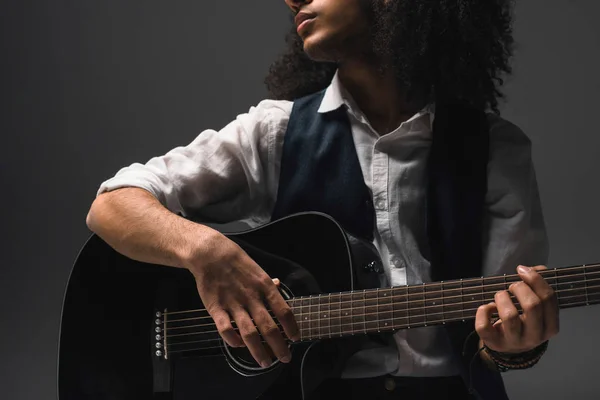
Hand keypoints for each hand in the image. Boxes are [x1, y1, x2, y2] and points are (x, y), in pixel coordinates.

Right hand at [185, 232, 299, 367]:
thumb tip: (278, 286)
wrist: (211, 254)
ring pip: (249, 333)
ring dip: (259, 351)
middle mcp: (252, 298)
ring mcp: (234, 304)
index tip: (296, 339)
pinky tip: (238, 346)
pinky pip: (226, 329)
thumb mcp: (258, 269)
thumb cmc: (237, 262)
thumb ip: (268, 283)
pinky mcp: (216, 308)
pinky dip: (233, 340)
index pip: (284, 311)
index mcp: (265, 287)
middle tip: (285, 358)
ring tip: (265, 362)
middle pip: (269, 327)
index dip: (292, 327)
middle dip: (279, 346)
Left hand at [475, 265, 558, 353]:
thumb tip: (538, 269)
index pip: (548, 299)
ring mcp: (514, 341)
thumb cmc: (524, 322)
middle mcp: (535, 337)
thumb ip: (537, 287)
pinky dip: (483, 311)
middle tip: (512, 286)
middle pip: (532, 306)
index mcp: (550, 327)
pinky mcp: (494, 342)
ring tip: (500, 295)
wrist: (509, 347)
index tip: (522, 270)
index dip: (535, 279)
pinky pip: (484, 325)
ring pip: (509, 316)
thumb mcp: (535, 308)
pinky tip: (488, 307)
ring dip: (502, 298)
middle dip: (519, 288)